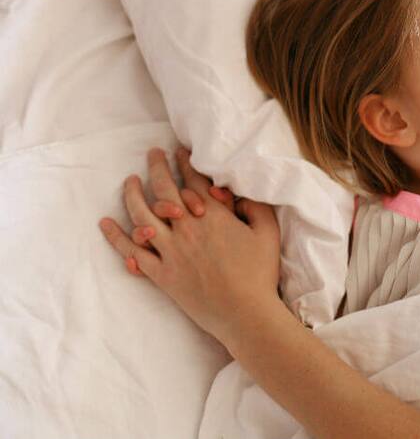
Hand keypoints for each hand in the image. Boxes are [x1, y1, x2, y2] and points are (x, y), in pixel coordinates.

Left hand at [98, 147, 281, 344]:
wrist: (245, 313)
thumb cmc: (260, 274)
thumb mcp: (268, 233)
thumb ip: (256, 207)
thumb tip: (240, 194)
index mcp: (213, 216)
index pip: (193, 181)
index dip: (185, 162)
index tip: (178, 151)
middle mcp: (187, 229)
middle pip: (164, 191)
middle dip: (156, 167)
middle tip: (152, 154)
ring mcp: (170, 252)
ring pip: (142, 216)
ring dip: (132, 195)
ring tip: (129, 182)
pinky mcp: (161, 274)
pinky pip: (132, 252)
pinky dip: (116, 237)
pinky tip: (106, 223)